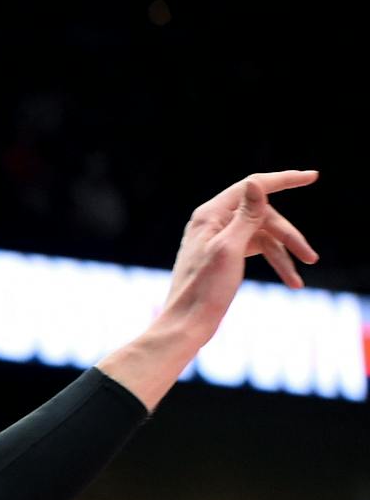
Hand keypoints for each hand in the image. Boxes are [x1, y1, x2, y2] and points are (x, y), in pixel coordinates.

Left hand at [155, 169, 319, 341]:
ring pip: (264, 234)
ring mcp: (220, 238)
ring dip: (285, 252)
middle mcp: (214, 221)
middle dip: (288, 235)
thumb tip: (256, 183)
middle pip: (264, 216)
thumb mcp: (230, 249)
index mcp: (210, 214)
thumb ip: (246, 215)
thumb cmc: (205, 288)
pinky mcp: (226, 254)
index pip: (253, 186)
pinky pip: (258, 249)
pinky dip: (275, 262)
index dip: (284, 180)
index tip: (312, 177)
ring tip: (303, 274)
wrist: (188, 323)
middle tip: (310, 258)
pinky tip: (293, 280)